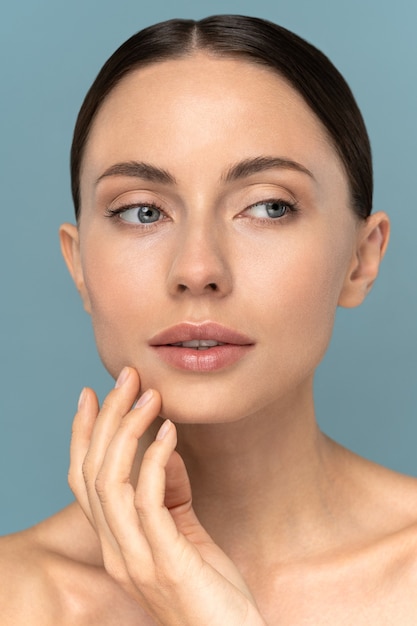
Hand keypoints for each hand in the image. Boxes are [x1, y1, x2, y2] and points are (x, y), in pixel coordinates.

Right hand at [69, 367, 266, 625]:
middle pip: (93, 472)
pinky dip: (156, 459)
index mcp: (116, 544)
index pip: (84, 481)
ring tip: (149, 396)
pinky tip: (170, 432)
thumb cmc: (211, 591)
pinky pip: (149, 500)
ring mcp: (136, 558)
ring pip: (112, 481)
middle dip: (107, 419)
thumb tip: (166, 449)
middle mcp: (116, 551)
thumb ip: (171, 495)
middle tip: (124, 379)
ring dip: (129, 431)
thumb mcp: (186, 534)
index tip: (92, 395)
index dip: (83, 435)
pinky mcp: (164, 562)